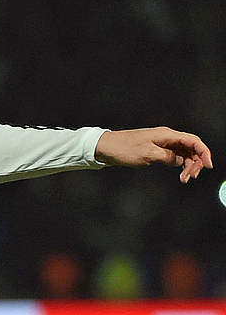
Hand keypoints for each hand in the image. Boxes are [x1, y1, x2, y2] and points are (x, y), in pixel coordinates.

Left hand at [95, 127, 212, 182]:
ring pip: (184, 153)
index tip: (208, 165)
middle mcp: (167, 137)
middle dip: (196, 162)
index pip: (193, 141)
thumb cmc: (124, 149)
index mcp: (167, 135)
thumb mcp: (147, 155)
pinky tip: (180, 174)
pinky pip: (175, 157)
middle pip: (191, 148)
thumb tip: (180, 162)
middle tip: (191, 177)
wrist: (105, 148)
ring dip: (188, 166)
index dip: (204, 152)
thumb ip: (167, 158)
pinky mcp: (157, 150)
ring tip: (185, 179)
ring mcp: (162, 144)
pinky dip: (179, 165)